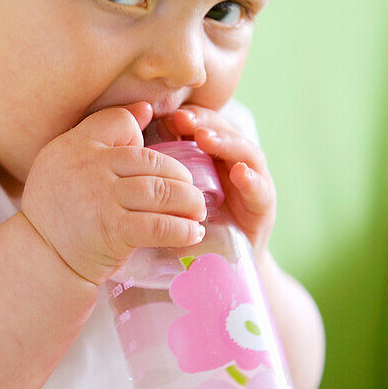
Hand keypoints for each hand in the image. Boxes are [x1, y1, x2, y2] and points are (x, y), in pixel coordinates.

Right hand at [21, 101, 207, 285]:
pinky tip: (191, 233)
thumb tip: (145, 108)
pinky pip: (158, 225)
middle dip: (179, 177)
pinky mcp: (113, 230)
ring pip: (161, 190)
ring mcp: (102, 198)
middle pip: (151, 160)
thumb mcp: (64, 163)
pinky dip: (181, 230)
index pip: (120, 122)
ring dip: (188, 202)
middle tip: (191, 193)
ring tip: (197, 211)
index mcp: (75, 146)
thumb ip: (102, 135)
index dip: (140, 135)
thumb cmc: (58, 211)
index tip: (148, 160)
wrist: (41, 258)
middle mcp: (89, 167)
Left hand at [170, 104, 275, 262]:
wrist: (218, 273)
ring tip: (205, 139)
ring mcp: (252, 184)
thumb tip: (124, 154)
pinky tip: (240, 174)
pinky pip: (260, 190)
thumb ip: (157, 178)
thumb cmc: (188, 231)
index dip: (189, 118)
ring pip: (245, 154)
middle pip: (224, 133)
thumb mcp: (170, 201)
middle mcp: (233, 165)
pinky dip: (252, 180)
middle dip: (204, 123)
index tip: (167, 115)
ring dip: (226, 143)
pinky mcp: (263, 208)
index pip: (203, 127)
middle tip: (183, 120)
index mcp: (211, 159)